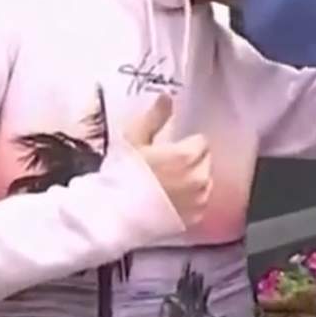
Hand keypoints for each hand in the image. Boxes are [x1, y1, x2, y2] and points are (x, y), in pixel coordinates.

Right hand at [123, 95, 212, 228]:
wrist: (111, 215)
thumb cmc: (121, 175)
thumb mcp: (133, 140)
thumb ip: (155, 117)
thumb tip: (167, 97)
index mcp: (188, 156)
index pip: (201, 142)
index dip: (185, 143)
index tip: (170, 149)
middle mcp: (200, 178)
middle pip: (205, 161)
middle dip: (191, 161)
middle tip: (167, 167)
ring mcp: (199, 201)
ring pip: (204, 182)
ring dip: (193, 180)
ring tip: (168, 185)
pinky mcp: (194, 219)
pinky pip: (200, 203)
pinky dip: (190, 201)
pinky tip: (171, 201)